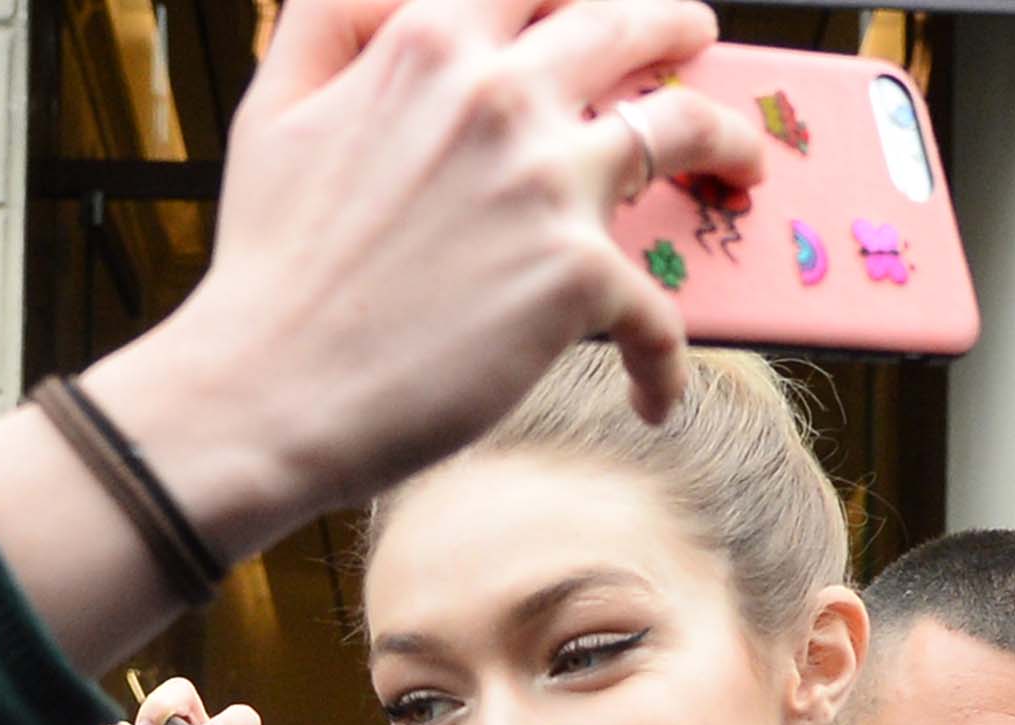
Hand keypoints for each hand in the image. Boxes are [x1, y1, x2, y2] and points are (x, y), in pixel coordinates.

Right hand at [92, 1, 768, 559]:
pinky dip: (667, 359)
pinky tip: (659, 394)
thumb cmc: (270, 263)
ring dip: (728, 143)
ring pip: (681, 132)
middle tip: (702, 36)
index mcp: (428, 42)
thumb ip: (334, 24)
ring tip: (744, 167)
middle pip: (626, 27)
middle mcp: (500, 95)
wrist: (272, 388)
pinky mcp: (579, 277)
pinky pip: (661, 310)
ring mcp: (548, 183)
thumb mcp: (277, 103)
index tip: (610, 3)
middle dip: (676, 25)